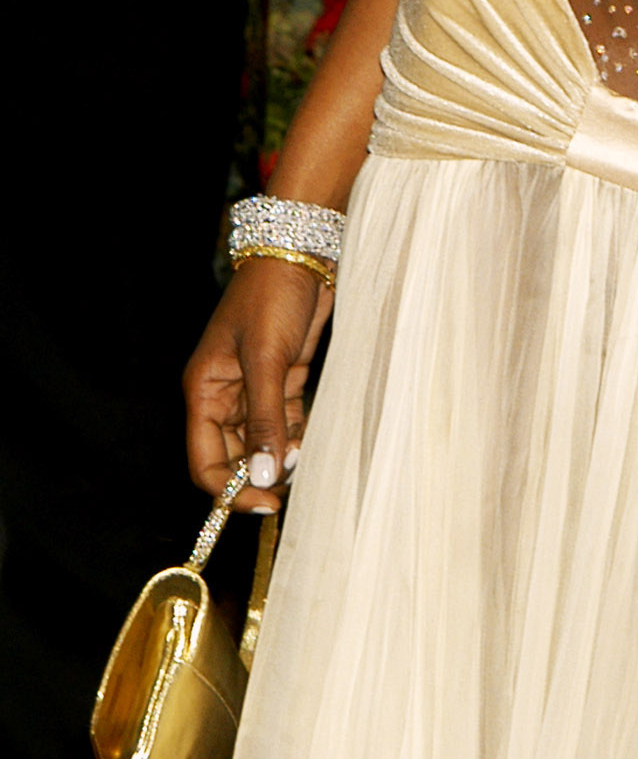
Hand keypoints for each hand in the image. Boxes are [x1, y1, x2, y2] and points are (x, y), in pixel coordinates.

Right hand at [184, 257, 332, 510]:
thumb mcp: (268, 359)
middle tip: (293, 482)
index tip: (265, 503)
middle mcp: (224, 395)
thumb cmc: (274, 297)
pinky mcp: (282, 379)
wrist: (302, 254)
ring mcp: (253, 388)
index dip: (230, 490)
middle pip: (234, 456)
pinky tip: (312, 439)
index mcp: (205, 391)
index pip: (205, 460)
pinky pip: (284, 421)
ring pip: (263, 442)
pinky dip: (297, 434)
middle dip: (260, 474)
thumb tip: (263, 475)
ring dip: (282, 455)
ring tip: (304, 452)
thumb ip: (266, 418)